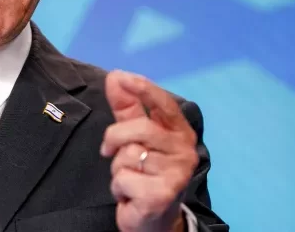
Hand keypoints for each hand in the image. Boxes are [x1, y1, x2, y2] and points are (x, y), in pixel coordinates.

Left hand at [100, 70, 197, 231]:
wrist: (154, 218)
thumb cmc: (146, 172)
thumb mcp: (136, 137)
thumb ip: (127, 108)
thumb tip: (115, 77)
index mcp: (179, 131)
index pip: (163, 104)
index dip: (142, 88)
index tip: (120, 76)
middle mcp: (184, 150)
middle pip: (140, 128)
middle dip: (115, 138)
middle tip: (110, 152)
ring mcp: (176, 173)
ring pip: (128, 155)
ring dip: (118, 168)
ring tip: (130, 178)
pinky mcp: (162, 194)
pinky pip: (124, 179)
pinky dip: (118, 187)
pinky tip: (130, 194)